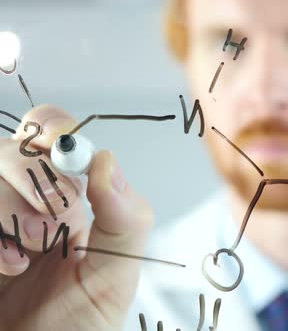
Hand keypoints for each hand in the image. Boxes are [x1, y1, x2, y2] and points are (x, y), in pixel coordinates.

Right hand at [0, 105, 153, 329]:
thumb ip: (124, 222)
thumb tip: (108, 162)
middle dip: (31, 177)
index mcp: (70, 204)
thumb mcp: (114, 280)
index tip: (57, 142)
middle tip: (50, 222)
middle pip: (11, 150)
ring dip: (7, 208)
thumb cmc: (78, 330)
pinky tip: (6, 265)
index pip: (54, 137)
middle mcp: (26, 206)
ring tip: (26, 256)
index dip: (52, 128)